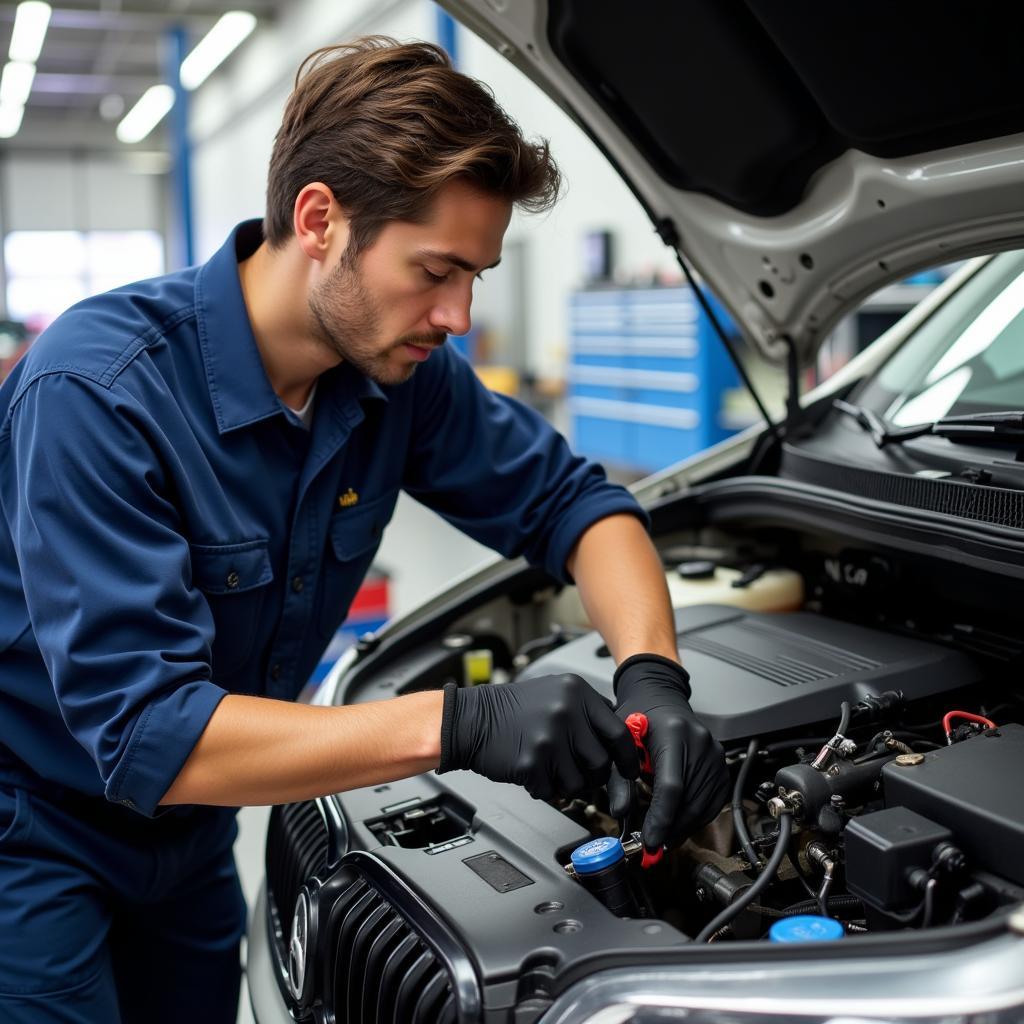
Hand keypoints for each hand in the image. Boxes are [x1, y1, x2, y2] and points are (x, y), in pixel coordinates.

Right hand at [437, 674, 639, 800]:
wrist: (471, 719)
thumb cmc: (513, 709)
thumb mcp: (556, 692)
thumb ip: (588, 710)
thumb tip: (620, 735)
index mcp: (576, 693)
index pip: (618, 733)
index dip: (627, 757)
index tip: (628, 770)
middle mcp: (566, 712)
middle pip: (602, 762)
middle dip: (593, 776)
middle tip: (579, 772)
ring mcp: (549, 738)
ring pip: (579, 783)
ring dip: (567, 785)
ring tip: (550, 769)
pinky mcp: (531, 762)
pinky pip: (552, 791)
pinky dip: (544, 788)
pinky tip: (532, 771)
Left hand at [607, 654, 728, 851]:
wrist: (661, 700)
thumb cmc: (639, 718)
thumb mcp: (620, 742)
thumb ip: (618, 777)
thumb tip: (621, 812)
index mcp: (674, 734)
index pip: (671, 786)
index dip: (661, 817)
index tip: (650, 839)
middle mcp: (699, 743)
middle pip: (689, 800)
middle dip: (670, 828)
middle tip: (652, 845)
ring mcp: (714, 753)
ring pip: (703, 805)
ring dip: (682, 827)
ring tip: (663, 837)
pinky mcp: (721, 764)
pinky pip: (713, 801)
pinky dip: (696, 818)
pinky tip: (679, 824)